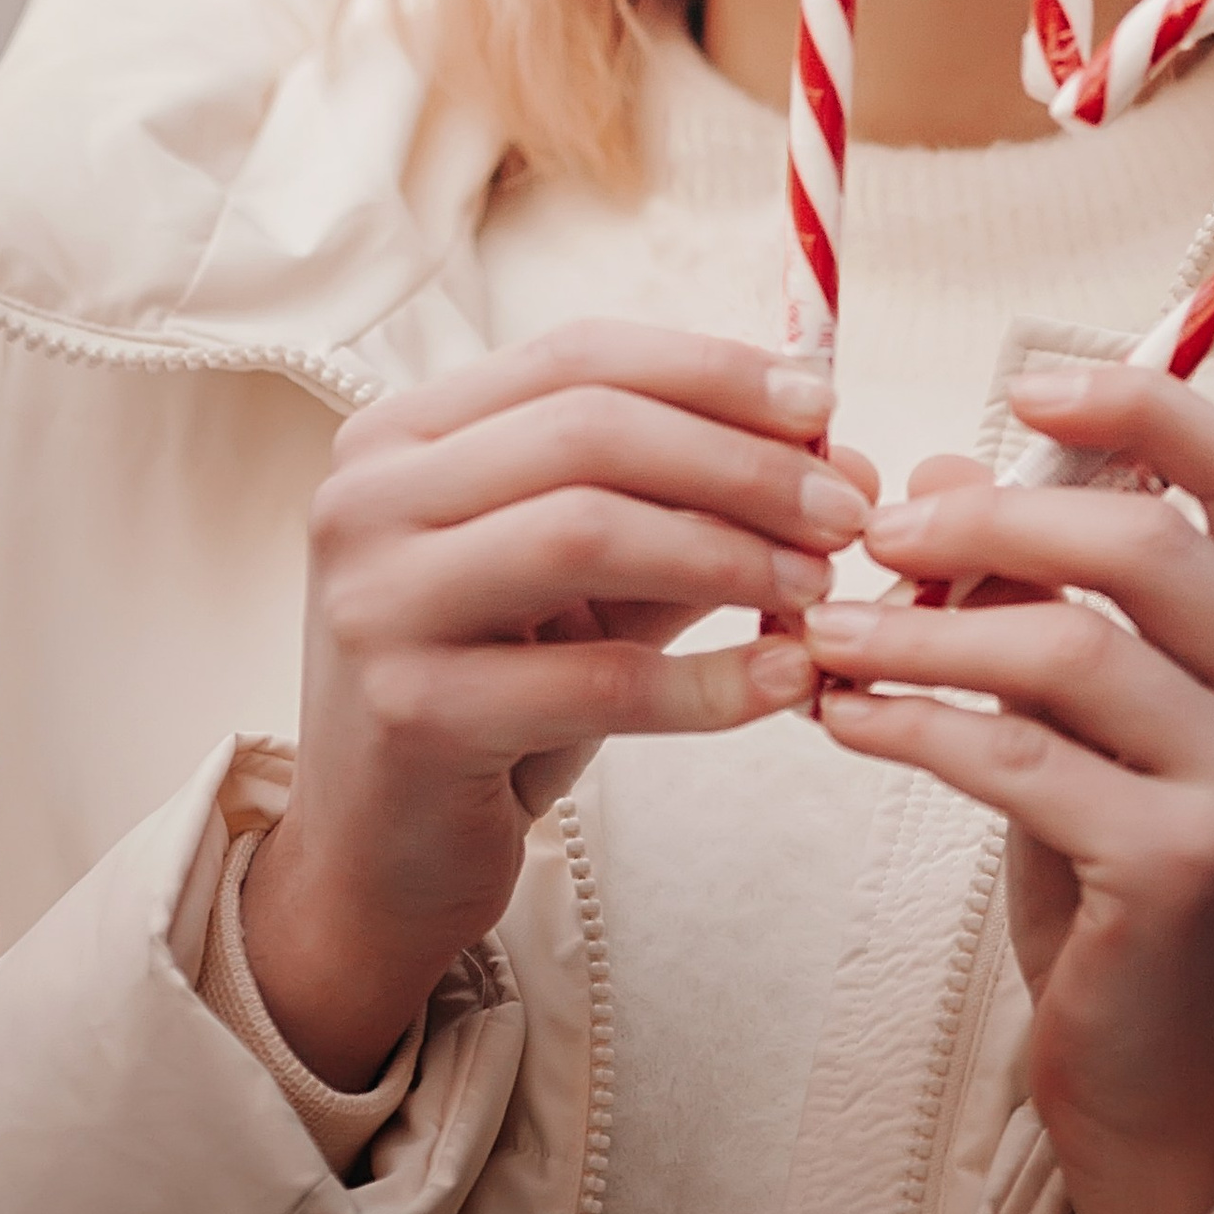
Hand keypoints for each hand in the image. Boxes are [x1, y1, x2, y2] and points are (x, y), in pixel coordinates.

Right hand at [243, 321, 871, 1088]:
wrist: (375, 858)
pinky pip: (593, 680)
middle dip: (740, 460)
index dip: (711, 370)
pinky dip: (706, 680)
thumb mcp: (581, 580)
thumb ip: (686, 507)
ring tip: (819, 588)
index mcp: (402, 436)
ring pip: (585, 529)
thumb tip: (836, 450)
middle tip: (844, 507)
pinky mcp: (412, 713)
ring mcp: (378, 602)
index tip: (824, 400)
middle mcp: (368, 499)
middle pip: (589, 429)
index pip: (578, 356)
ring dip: (728, 552)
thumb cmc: (491, 696)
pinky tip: (782, 683)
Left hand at [804, 363, 1213, 1213]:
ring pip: (1074, 648)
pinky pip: (1021, 758)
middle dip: (993, 523)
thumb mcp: (1100, 718)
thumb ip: (1042, 593)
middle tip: (877, 534)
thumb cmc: (1130, 875)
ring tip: (830, 630)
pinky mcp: (1187, 869)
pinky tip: (844, 717)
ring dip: (926, 628)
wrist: (1175, 1088)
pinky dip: (914, 723)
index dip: (1141, 407)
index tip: (1026, 387)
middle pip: (1149, 545)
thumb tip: (934, 471)